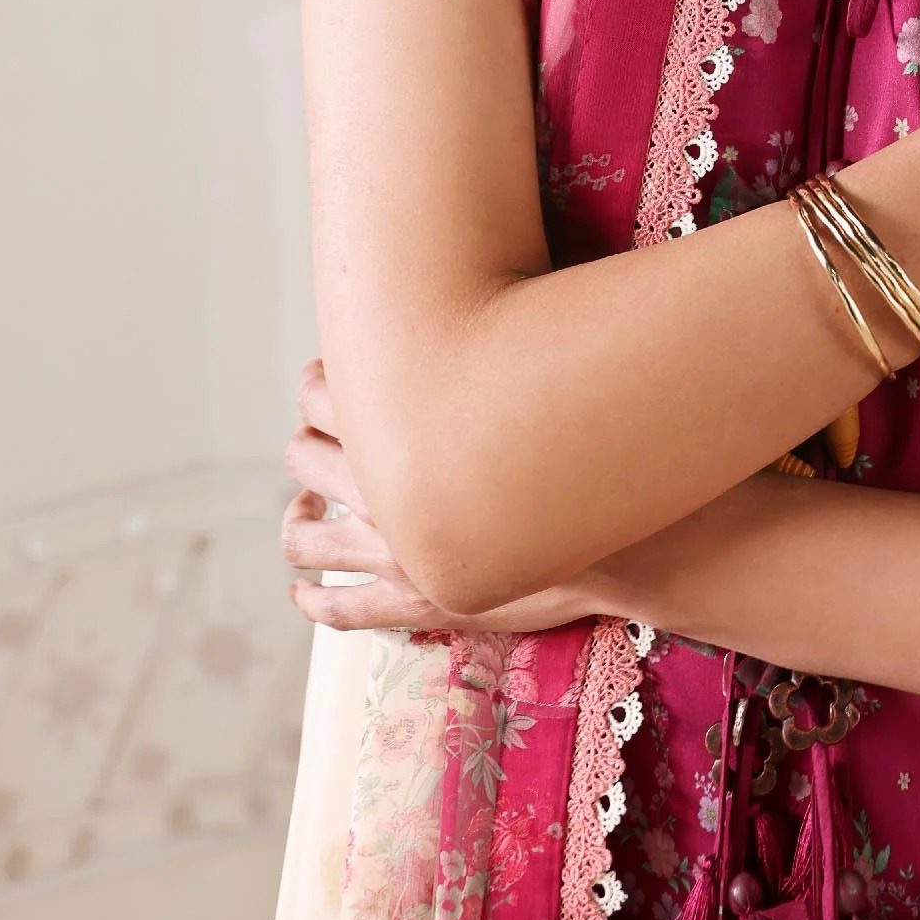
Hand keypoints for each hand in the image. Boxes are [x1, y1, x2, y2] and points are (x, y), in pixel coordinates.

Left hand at [281, 358, 600, 633]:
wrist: (621, 534)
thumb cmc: (582, 447)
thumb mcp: (531, 380)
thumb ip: (487, 356)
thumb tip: (475, 309)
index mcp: (406, 426)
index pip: (324, 395)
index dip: (320, 384)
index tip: (334, 379)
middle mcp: (383, 489)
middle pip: (304, 457)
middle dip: (306, 444)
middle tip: (319, 439)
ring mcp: (392, 552)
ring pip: (305, 539)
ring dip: (297, 523)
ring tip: (303, 514)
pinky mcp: (412, 603)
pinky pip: (340, 610)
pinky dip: (314, 598)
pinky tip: (309, 589)